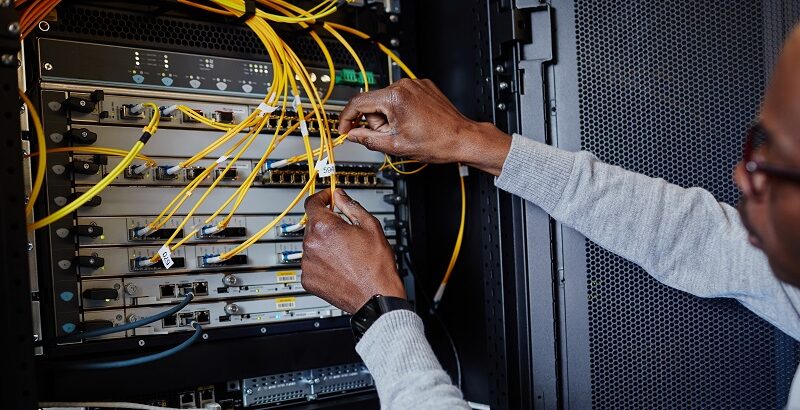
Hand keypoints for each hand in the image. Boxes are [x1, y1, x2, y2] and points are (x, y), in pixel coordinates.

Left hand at [301, 188, 405, 312]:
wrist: (376, 297)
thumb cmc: (376, 265)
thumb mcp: (370, 226)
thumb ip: (351, 206)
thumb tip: (340, 196)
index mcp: (324, 227)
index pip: (312, 203)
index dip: (322, 197)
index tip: (328, 198)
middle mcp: (311, 244)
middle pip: (312, 224)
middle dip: (326, 223)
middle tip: (345, 231)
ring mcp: (307, 263)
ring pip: (311, 245)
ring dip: (323, 244)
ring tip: (344, 253)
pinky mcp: (308, 279)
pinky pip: (311, 263)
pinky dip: (321, 262)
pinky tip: (339, 266)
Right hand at [338, 78, 511, 175]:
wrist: (462, 138)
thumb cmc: (436, 142)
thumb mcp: (395, 146)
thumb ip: (368, 139)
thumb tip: (353, 135)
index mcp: (394, 97)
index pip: (358, 102)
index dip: (347, 118)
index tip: (344, 128)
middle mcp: (403, 85)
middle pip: (373, 102)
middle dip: (376, 121)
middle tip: (392, 136)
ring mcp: (415, 84)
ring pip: (387, 100)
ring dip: (390, 116)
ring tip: (407, 130)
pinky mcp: (423, 86)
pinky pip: (402, 97)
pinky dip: (402, 110)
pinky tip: (414, 122)